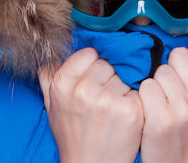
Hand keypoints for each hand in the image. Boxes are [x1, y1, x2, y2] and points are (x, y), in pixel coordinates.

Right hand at [38, 48, 142, 162]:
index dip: (93, 66)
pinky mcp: (130, 110)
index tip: (92, 81)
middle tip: (103, 98)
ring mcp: (108, 100)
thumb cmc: (73, 136)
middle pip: (108, 63)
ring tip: (113, 108)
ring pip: (124, 75)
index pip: (89, 53)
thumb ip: (49, 76)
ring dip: (122, 87)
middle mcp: (84, 90)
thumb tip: (52, 52)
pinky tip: (125, 114)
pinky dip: (135, 99)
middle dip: (108, 76)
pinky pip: (138, 89)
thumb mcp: (52, 106)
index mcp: (62, 84)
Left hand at [138, 45, 187, 162]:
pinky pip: (146, 86)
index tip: (186, 75)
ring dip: (157, 83)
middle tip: (171, 89)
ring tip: (162, 102)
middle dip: (172, 69)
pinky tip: (151, 109)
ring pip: (160, 70)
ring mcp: (183, 110)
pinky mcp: (160, 119)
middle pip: (179, 56)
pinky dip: (145, 96)